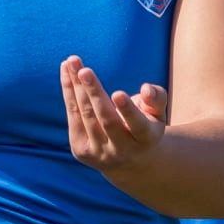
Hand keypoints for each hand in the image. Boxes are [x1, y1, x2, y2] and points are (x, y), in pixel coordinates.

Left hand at [61, 56, 167, 176]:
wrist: (127, 161)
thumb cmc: (145, 125)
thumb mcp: (158, 113)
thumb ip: (157, 98)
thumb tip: (146, 88)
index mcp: (146, 140)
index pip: (137, 125)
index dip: (128, 110)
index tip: (118, 94)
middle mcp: (122, 150)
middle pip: (106, 120)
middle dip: (94, 94)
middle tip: (84, 71)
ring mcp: (100, 153)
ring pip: (86, 116)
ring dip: (76, 87)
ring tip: (71, 62)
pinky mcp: (81, 150)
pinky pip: (73, 116)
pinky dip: (69, 92)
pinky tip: (66, 71)